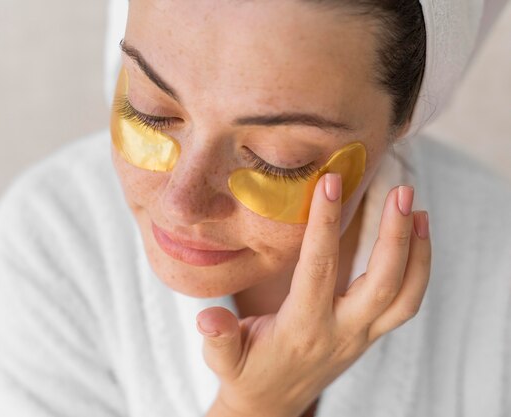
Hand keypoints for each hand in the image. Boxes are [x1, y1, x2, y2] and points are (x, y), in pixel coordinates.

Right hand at [197, 173, 431, 416]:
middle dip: (394, 235)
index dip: (325, 225)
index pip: (319, 269)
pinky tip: (415, 236)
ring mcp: (360, 336)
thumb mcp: (223, 360)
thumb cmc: (245, 374)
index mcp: (302, 328)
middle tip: (402, 190)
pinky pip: (405, 303)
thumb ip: (218, 339)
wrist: (271, 407)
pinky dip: (417, 269)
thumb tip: (207, 317)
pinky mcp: (369, 335)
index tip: (331, 183)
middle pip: (382, 283)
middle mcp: (340, 332)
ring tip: (418, 209)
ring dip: (417, 251)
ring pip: (404, 295)